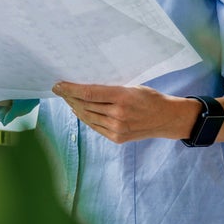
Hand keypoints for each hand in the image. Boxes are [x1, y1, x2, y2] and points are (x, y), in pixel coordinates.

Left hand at [52, 82, 197, 143]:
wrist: (166, 118)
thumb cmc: (149, 97)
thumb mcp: (131, 87)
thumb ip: (110, 89)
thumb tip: (86, 88)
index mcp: (122, 97)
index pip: (89, 93)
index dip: (70, 89)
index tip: (58, 85)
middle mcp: (118, 114)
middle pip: (85, 105)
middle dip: (69, 97)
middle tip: (59, 90)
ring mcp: (117, 128)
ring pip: (88, 117)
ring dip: (74, 107)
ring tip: (66, 99)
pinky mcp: (117, 138)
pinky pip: (95, 126)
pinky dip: (85, 118)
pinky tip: (78, 111)